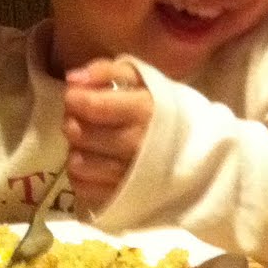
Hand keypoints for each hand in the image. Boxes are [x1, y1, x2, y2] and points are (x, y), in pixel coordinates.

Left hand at [62, 60, 152, 211]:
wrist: (195, 147)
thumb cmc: (162, 108)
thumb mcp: (142, 79)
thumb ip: (107, 71)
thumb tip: (73, 78)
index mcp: (146, 111)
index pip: (92, 105)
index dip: (75, 99)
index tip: (76, 96)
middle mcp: (138, 145)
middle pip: (81, 133)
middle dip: (73, 122)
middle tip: (80, 118)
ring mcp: (130, 175)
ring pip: (78, 162)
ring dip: (76, 149)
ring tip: (87, 141)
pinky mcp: (122, 197)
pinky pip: (83, 187)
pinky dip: (80, 174)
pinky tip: (91, 161)